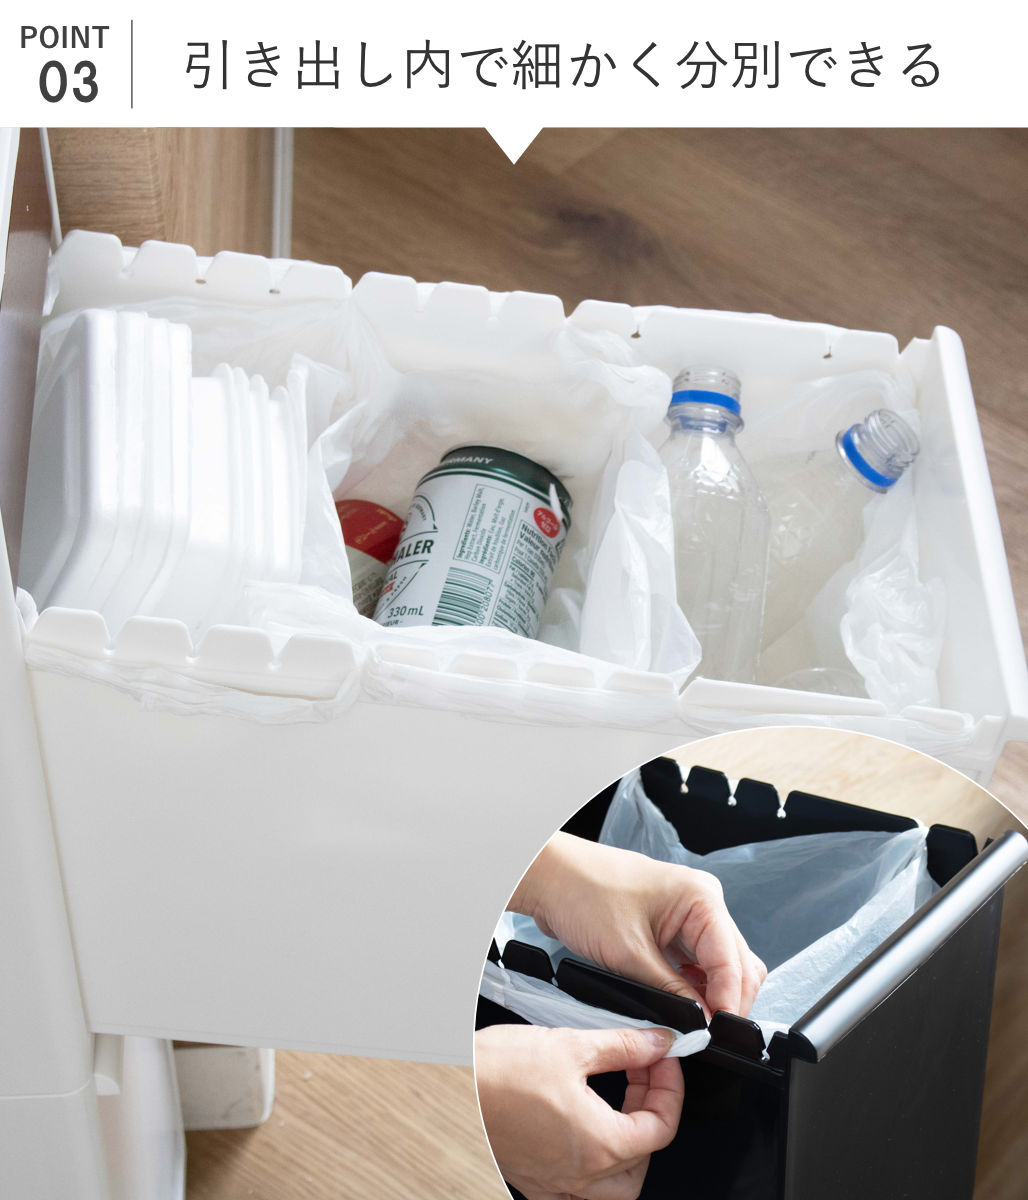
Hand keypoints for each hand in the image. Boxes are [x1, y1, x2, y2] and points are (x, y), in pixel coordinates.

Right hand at [475, 1023, 682, 1199]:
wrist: (452, 1087)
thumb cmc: (498, 1072)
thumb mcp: (571, 1046)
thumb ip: (623, 1046)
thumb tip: (656, 1042)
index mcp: (600, 1143)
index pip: (662, 1126)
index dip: (670, 1086)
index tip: (663, 1057)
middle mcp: (581, 1174)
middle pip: (644, 1157)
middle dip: (653, 1110)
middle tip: (644, 1072)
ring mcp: (557, 1183)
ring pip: (616, 1187)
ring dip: (631, 1147)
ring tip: (623, 1106)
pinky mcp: (536, 1181)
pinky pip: (579, 1194)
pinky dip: (595, 1171)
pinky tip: (588, 1137)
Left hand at [510, 833, 765, 1017]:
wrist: (550, 876)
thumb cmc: (583, 893)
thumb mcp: (629, 953)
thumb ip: (671, 992)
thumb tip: (699, 1024)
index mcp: (701, 898)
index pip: (733, 961)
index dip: (729, 1002)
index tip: (717, 1036)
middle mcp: (702, 902)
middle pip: (736, 963)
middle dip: (725, 1001)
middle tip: (706, 1035)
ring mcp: (687, 914)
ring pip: (719, 965)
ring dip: (711, 995)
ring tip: (692, 1024)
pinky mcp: (671, 927)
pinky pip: (696, 962)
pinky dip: (694, 985)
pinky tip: (681, 1004)